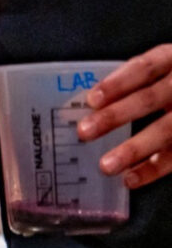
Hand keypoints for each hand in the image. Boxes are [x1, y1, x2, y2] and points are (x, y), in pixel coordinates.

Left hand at [77, 45, 171, 187]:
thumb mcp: (166, 68)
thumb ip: (137, 81)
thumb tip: (91, 105)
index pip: (145, 68)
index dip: (118, 83)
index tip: (91, 100)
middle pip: (151, 98)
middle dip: (116, 115)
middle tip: (84, 132)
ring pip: (167, 130)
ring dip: (135, 149)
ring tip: (106, 166)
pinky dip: (154, 169)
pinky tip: (131, 179)